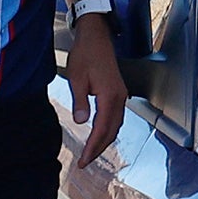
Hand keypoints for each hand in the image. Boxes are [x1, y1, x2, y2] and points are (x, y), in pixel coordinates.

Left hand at [66, 19, 125, 166]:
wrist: (96, 36)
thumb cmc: (85, 54)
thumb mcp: (77, 78)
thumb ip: (80, 101)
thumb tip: (81, 122)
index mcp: (109, 95)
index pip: (102, 129)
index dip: (93, 147)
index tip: (84, 159)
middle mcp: (119, 97)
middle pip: (112, 131)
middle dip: (99, 148)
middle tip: (85, 162)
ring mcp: (120, 95)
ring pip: (115, 125)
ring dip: (104, 141)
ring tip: (91, 153)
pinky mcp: (118, 92)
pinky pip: (116, 117)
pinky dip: (108, 130)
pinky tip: (100, 135)